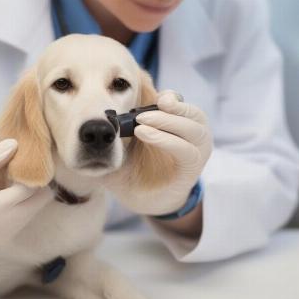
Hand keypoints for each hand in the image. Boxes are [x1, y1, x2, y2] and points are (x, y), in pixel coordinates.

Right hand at [0, 139, 54, 250]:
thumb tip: (15, 144)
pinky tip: (7, 193)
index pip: (31, 189)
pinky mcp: (2, 239)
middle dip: (37, 184)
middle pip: (40, 202)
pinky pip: (23, 219)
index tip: (30, 159)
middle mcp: (5, 227)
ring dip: (30, 195)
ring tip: (15, 179)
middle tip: (25, 168)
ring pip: (34, 211)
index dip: (34, 172)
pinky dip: (21, 205)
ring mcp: (5, 236)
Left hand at [102, 90, 211, 215]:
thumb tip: (102, 110)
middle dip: (170, 109)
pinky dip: (167, 140)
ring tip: (140, 125)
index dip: (173, 99)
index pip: (184, 105)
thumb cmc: (134, 165)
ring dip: (168, 122)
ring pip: (194, 130)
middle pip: (194, 114)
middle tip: (141, 113)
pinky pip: (187, 152)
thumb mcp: (126, 141)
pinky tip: (145, 135)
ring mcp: (197, 153)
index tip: (157, 98)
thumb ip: (122, 124)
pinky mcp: (191, 170)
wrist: (142, 200)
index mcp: (181, 125)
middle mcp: (194, 137)